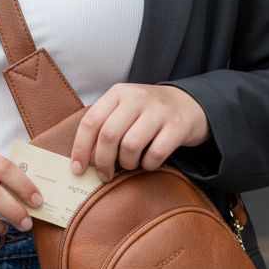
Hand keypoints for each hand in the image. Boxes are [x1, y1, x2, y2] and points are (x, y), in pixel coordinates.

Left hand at [69, 83, 209, 182]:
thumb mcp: (124, 109)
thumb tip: (83, 160)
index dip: (81, 148)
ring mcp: (159, 111)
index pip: (91, 121)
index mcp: (118, 93)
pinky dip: (148, 165)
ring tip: (129, 165)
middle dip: (102, 162)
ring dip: (126, 163)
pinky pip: (155, 154)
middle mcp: (137, 97)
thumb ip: (104, 126)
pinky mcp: (177, 126)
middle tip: (104, 175)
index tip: (78, 169)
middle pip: (108, 136)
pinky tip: (148, 162)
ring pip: (130, 146)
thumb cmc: (148, 113)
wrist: (190, 104)